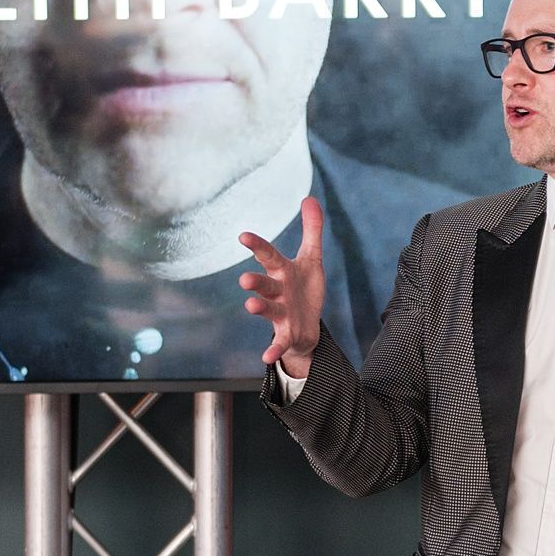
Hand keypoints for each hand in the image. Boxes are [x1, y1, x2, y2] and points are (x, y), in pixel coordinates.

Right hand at [238, 197, 325, 374]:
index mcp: (283, 272)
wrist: (307, 327)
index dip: (257, 246)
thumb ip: (311, 230)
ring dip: (259, 308)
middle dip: (255, 281)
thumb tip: (309, 197)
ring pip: (269, 310)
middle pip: (265, 284)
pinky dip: (273, 349)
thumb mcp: (311, 259)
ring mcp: (281, 314)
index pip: (269, 255)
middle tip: (245, 279)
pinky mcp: (287, 334)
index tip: (243, 237)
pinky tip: (266, 357)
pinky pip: (279, 342)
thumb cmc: (304, 290)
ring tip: (250, 305)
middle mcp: (278, 292)